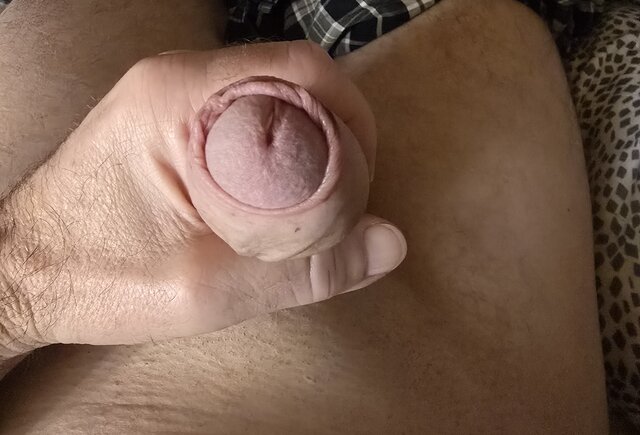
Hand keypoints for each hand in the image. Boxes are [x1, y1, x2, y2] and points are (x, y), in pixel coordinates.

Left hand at [0, 41, 405, 356]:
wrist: (21, 273)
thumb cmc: (98, 280)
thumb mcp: (210, 288)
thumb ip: (306, 270)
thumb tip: (391, 245)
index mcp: (179, 98)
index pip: (301, 71)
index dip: (353, 118)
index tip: (365, 177)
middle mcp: (176, 79)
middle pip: (292, 77)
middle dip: (337, 133)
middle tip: (349, 195)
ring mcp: (169, 94)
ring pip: (272, 95)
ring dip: (309, 141)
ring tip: (321, 200)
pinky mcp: (167, 117)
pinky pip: (245, 113)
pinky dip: (278, 149)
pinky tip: (280, 195)